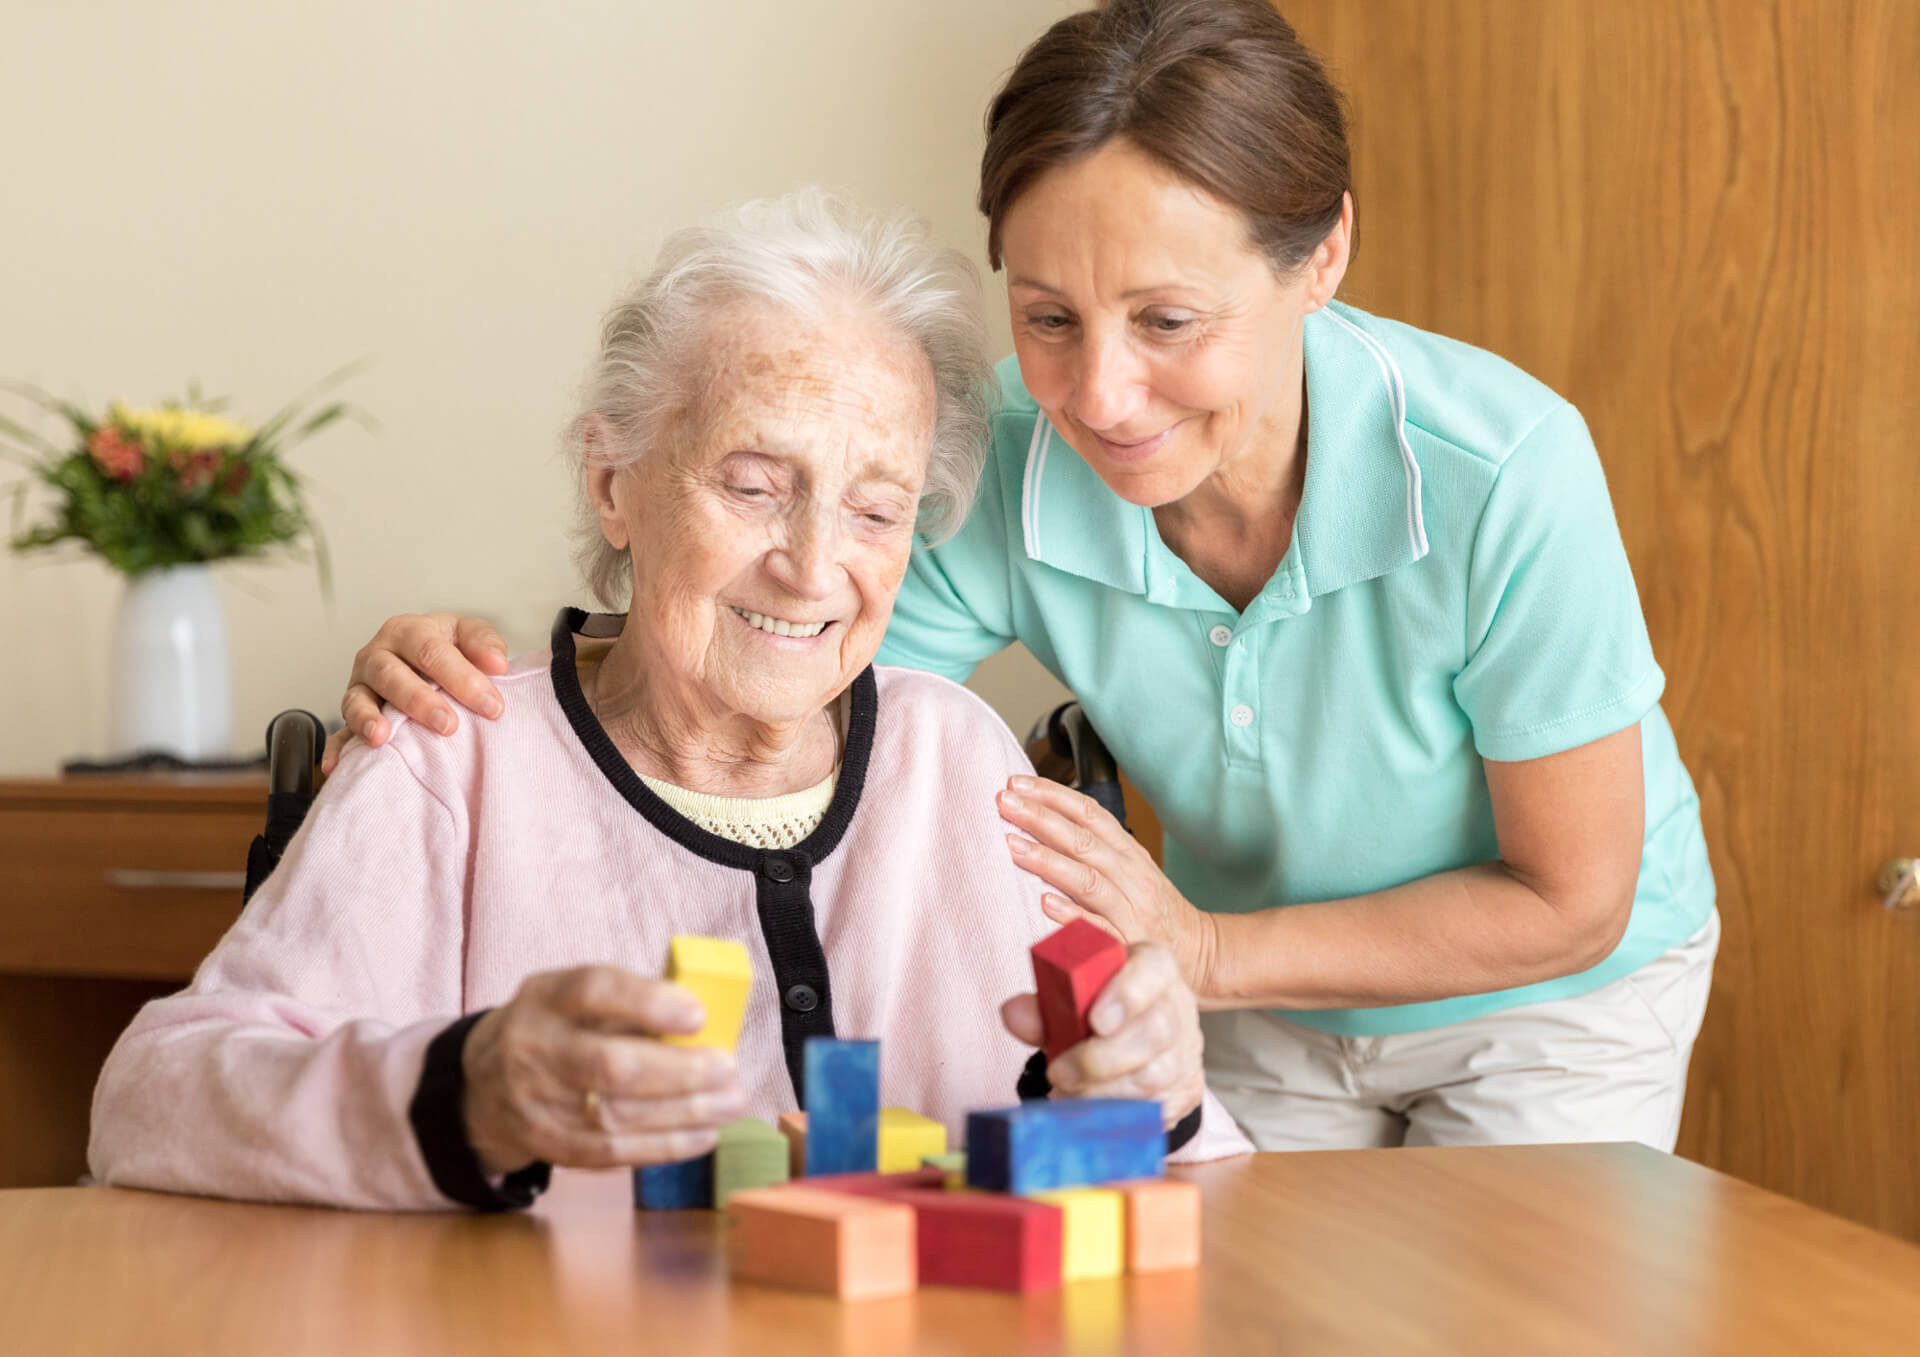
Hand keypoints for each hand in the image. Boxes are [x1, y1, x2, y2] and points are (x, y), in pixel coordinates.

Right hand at [322, 613, 509, 773]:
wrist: (425, 661)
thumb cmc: (448, 649)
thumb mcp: (467, 635)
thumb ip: (484, 643)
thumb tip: (497, 663)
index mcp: (408, 631)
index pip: (431, 651)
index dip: (462, 678)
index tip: (492, 706)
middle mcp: (377, 656)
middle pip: (391, 674)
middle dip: (419, 701)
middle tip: (448, 725)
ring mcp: (360, 686)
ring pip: (358, 700)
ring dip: (368, 719)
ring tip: (381, 737)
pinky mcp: (352, 716)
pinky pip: (339, 733)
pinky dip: (337, 749)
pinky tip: (337, 766)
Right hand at [460, 966, 745, 1176]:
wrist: (484, 1084)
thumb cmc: (556, 1028)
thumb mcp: (573, 996)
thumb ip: (628, 1001)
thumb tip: (705, 1018)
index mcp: (546, 997)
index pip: (593, 991)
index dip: (647, 1002)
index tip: (698, 1014)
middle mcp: (535, 1048)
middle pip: (608, 1065)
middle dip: (678, 1070)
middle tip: (727, 1068)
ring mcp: (538, 1103)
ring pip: (616, 1115)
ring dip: (684, 1113)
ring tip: (730, 1103)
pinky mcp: (550, 1144)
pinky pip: (612, 1152)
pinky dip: (664, 1146)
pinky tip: (703, 1135)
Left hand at [997, 775, 1218, 997]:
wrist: (1201, 952)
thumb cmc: (1154, 910)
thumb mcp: (1132, 870)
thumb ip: (1096, 848)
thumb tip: (1043, 821)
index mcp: (1129, 854)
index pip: (1090, 814)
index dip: (1054, 795)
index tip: (1017, 783)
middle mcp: (1131, 877)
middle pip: (1084, 841)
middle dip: (1041, 819)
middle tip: (1004, 803)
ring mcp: (1131, 911)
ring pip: (1088, 880)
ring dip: (1048, 861)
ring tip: (1013, 846)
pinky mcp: (1128, 945)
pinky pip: (1098, 929)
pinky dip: (1071, 914)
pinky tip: (1044, 902)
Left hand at [1000, 943, 1203, 1127]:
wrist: (1136, 1048)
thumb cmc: (1097, 1014)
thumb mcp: (1071, 1002)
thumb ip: (1043, 1006)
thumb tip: (1013, 1012)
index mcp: (1150, 969)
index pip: (1154, 968)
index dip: (1128, 993)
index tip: (1096, 1022)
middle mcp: (1175, 1008)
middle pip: (1154, 1031)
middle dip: (1101, 1058)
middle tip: (1059, 1073)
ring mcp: (1183, 1053)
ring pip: (1154, 1076)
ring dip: (1101, 1091)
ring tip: (1064, 1094)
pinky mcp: (1183, 1093)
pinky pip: (1154, 1108)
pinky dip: (1114, 1114)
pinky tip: (1086, 1113)